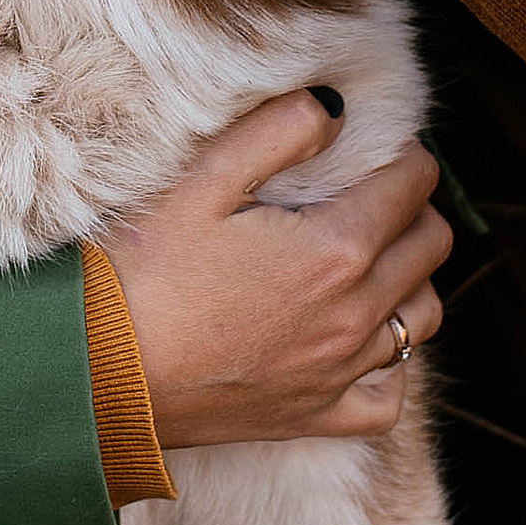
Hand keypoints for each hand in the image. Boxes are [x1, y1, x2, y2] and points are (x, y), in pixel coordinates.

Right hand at [109, 93, 450, 448]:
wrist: (94, 373)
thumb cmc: (140, 271)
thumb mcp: (201, 180)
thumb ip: (279, 130)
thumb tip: (335, 107)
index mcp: (335, 249)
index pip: (413, 184)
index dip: (402, 155)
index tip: (373, 148)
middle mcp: (353, 314)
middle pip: (431, 246)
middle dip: (413, 208)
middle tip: (370, 194)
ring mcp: (339, 372)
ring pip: (421, 318)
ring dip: (409, 280)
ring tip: (368, 260)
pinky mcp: (314, 417)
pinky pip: (389, 397)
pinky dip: (387, 365)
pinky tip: (354, 339)